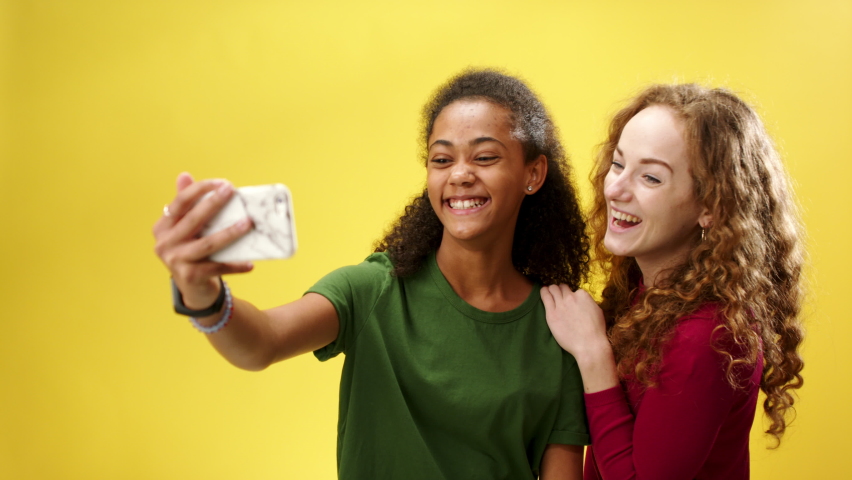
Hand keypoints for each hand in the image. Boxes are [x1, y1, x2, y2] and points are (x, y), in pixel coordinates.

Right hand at [153, 173, 253, 308]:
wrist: (192, 288)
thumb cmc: (192, 251)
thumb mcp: (185, 229)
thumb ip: (185, 205)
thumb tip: (184, 175)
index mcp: (162, 227)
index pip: (180, 202)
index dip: (200, 189)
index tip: (222, 183)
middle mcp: (164, 244)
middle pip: (193, 219)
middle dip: (214, 203)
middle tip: (232, 191)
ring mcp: (176, 261)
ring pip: (208, 243)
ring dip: (230, 233)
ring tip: (248, 224)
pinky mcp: (190, 276)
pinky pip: (218, 267)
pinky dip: (235, 265)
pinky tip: (249, 263)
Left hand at [540, 285, 608, 358]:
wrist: (589, 345)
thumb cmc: (596, 331)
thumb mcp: (597, 311)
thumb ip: (588, 303)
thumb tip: (583, 302)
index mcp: (583, 295)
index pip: (574, 290)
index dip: (572, 296)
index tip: (571, 302)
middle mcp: (570, 297)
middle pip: (562, 288)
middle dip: (561, 290)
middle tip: (559, 295)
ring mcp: (560, 305)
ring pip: (553, 289)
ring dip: (552, 289)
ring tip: (549, 292)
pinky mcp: (551, 313)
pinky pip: (545, 297)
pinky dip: (544, 292)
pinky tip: (543, 292)